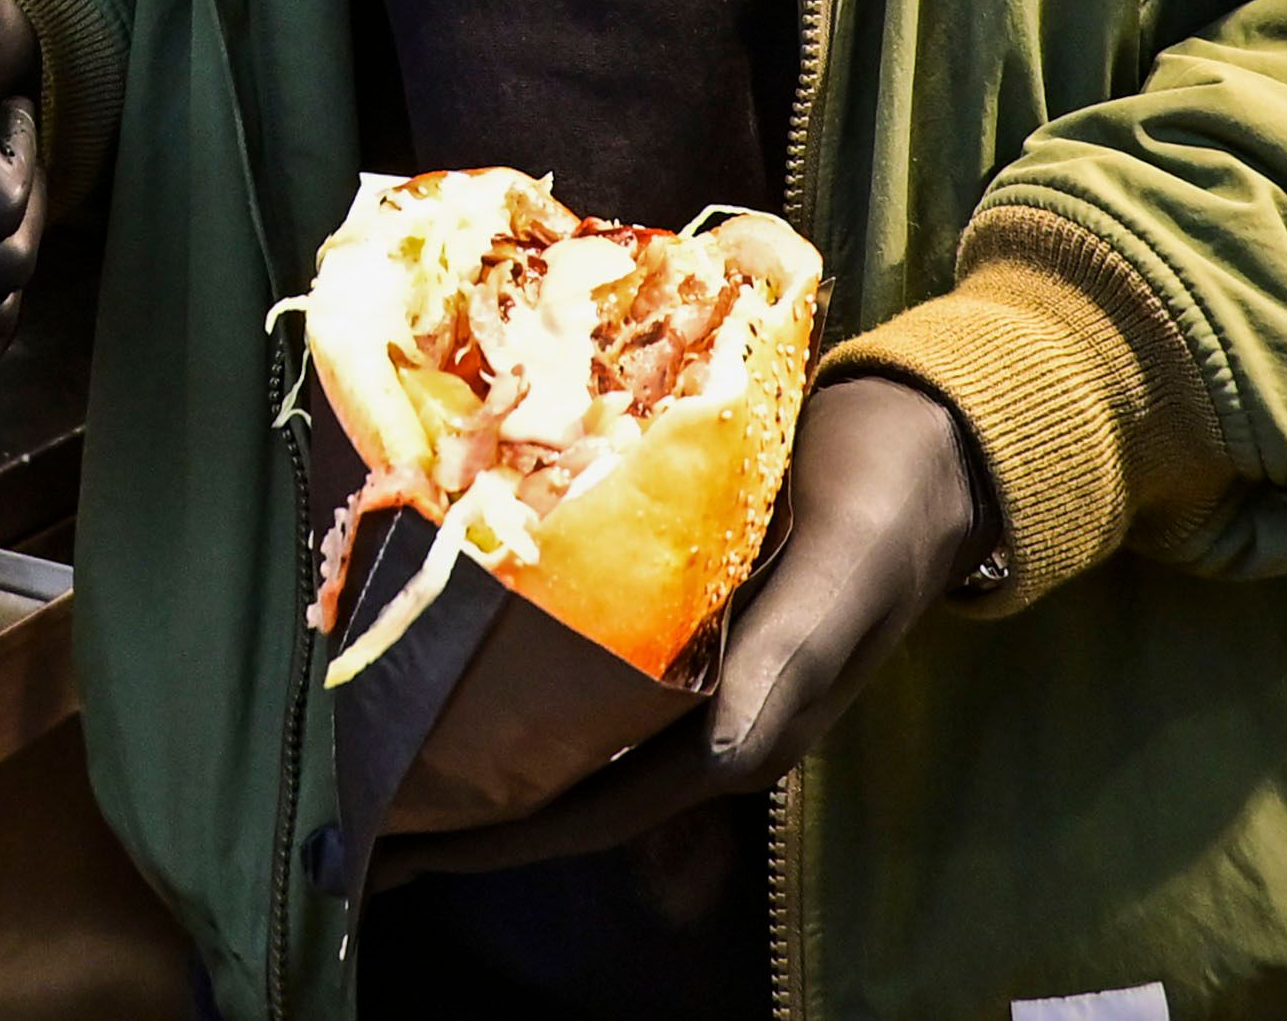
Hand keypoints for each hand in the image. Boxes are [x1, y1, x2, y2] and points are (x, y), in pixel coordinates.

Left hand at [378, 375, 993, 872]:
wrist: (927, 438)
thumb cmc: (886, 503)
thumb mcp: (845, 578)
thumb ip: (789, 665)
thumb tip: (725, 758)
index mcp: (742, 731)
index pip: (593, 808)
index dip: (495, 834)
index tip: (397, 849)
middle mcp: (709, 716)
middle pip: (567, 784)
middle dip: (467, 803)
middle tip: (359, 802)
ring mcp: (696, 670)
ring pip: (570, 728)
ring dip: (485, 737)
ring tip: (386, 732)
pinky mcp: (688, 613)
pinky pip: (589, 660)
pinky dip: (522, 664)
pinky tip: (461, 639)